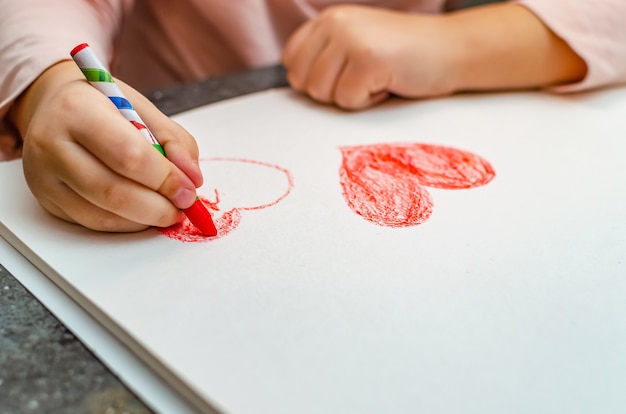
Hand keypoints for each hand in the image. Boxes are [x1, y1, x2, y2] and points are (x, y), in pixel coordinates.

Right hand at [10, 60, 203, 231]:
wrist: (53, 106)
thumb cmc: (104, 106)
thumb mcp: (142, 107)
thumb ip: (174, 140)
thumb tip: (192, 179)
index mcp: (78, 110)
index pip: (128, 155)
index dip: (164, 179)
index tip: (188, 190)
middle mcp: (52, 144)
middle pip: (113, 192)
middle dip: (158, 207)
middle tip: (182, 207)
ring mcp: (44, 176)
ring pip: (102, 215)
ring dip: (144, 220)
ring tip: (166, 210)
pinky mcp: (46, 200)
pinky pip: (92, 223)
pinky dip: (126, 224)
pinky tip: (143, 214)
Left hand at [282, 5, 456, 109]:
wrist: (451, 49)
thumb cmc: (404, 54)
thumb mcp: (356, 43)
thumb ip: (325, 56)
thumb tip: (296, 82)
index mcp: (329, 19)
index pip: (291, 60)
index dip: (315, 78)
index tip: (345, 73)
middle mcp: (336, 23)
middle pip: (303, 81)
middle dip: (332, 90)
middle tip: (363, 77)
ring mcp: (351, 39)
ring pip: (322, 93)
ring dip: (351, 96)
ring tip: (377, 77)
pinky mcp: (367, 60)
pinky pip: (348, 101)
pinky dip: (369, 101)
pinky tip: (388, 82)